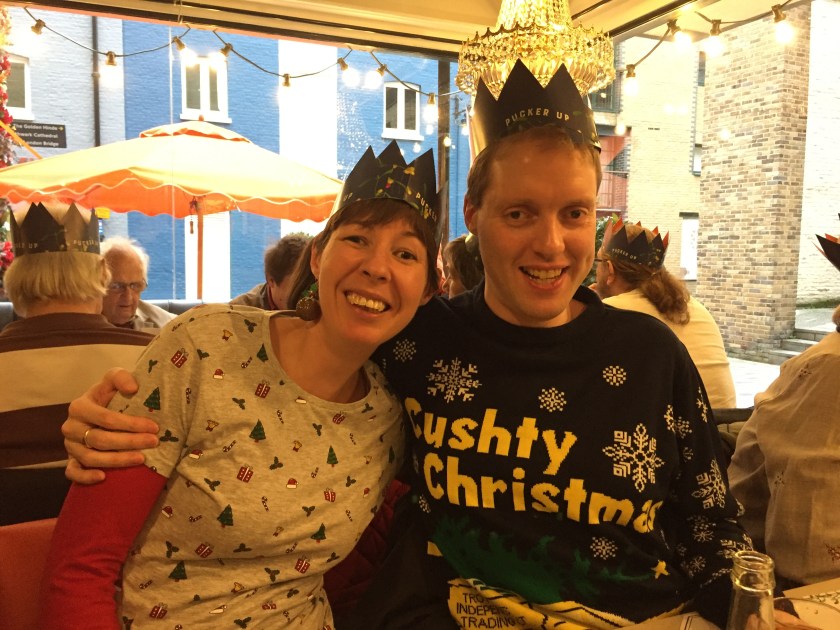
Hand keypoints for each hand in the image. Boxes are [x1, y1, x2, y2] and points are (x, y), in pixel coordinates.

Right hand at [63, 368, 159, 483]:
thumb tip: (132, 388)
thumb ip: (120, 377)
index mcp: (79, 407)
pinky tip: (104, 477)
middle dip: (130, 442)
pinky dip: (86, 477)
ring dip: (117, 460)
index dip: (131, 424)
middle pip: (100, 439)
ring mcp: (69, 446)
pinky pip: (73, 472)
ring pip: (90, 458)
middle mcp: (71, 427)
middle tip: (153, 442)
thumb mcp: (112, 381)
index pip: (106, 418)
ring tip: (141, 458)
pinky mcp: (71, 460)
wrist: (96, 411)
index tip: (154, 427)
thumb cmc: (107, 396)